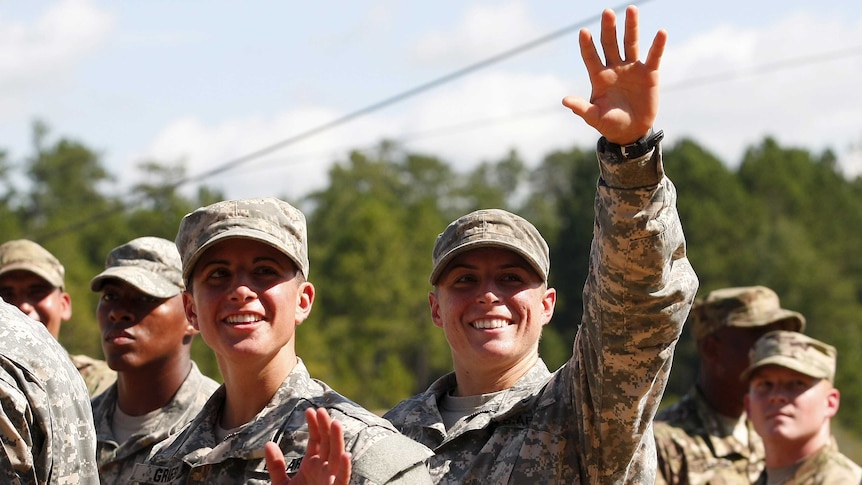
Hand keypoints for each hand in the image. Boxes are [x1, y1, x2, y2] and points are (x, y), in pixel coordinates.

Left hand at [266, 407, 351, 484]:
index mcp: (313, 465)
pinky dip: (345, 469)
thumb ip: (276, 466)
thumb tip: (269, 443)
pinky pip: (342, 480)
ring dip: (338, 441)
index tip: (309, 410)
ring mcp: (330, 480)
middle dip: (326, 427)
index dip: (314, 425)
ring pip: (337, 457)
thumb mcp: (282, 484)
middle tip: (321, 410)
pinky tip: (345, 455)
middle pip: (328, 443)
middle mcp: (324, 469)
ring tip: (335, 423)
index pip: (317, 440)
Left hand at [562, 5, 666, 144]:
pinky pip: (654, 56)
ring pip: (630, 43)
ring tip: (631, 9)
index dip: (587, 45)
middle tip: (606, 12)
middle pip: (610, 44)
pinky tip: (661, 32)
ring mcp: (631, 68)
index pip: (591, 57)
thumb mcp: (595, 118)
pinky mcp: (648, 73)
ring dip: (631, 27)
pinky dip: (657, 45)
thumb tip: (565, 101)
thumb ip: (582, 109)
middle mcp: (614, 68)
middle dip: (608, 29)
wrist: (631, 131)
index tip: (583, 32)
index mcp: (599, 77)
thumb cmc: (609, 124)